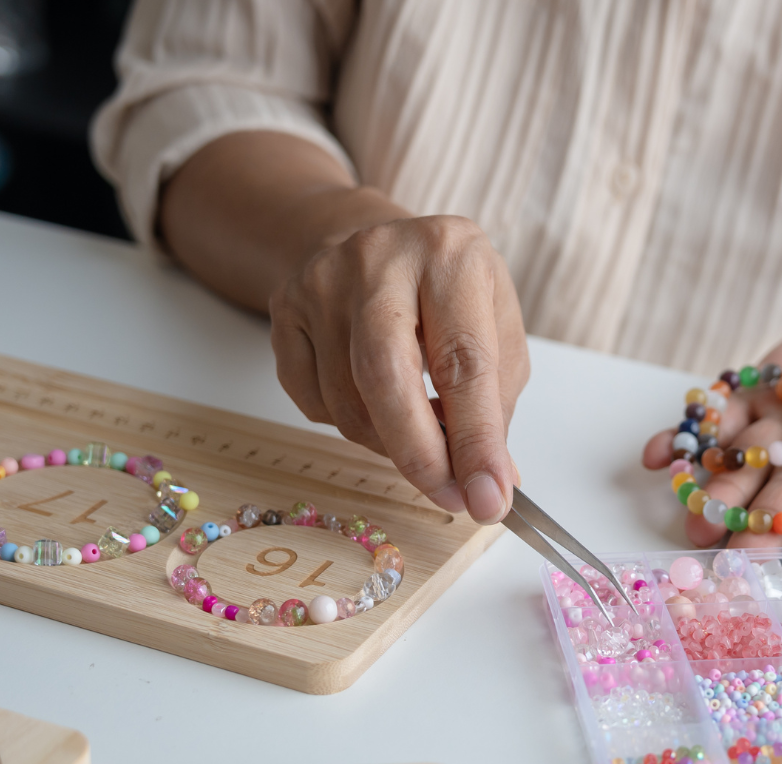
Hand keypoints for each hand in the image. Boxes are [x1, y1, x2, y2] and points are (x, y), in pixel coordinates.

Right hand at [268, 215, 528, 523]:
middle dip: (419, 455)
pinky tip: (378, 406)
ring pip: (348, 403)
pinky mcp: (284, 312)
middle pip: (384, 377)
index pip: (463, 361)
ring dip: (391, 445)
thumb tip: (490, 482)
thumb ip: (496, 404)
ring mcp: (321, 284)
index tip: (488, 499)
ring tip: (423, 436)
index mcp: (449, 254)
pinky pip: (314, 404)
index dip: (476, 439)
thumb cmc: (448, 294)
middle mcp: (378, 260)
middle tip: (450, 499)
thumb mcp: (497, 330)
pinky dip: (353, 426)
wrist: (377, 247)